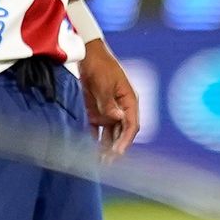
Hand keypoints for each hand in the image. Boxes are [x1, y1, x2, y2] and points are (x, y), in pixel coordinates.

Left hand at [78, 38, 138, 158]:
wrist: (88, 57)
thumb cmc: (101, 67)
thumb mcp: (104, 84)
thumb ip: (109, 102)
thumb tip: (118, 118)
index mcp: (129, 101)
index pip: (132, 124)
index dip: (126, 140)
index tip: (118, 152)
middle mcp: (121, 109)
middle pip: (122, 132)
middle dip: (116, 148)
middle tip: (107, 162)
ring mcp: (109, 111)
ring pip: (110, 134)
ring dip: (106, 147)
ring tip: (98, 161)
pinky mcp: (96, 112)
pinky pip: (97, 130)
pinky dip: (94, 140)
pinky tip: (89, 150)